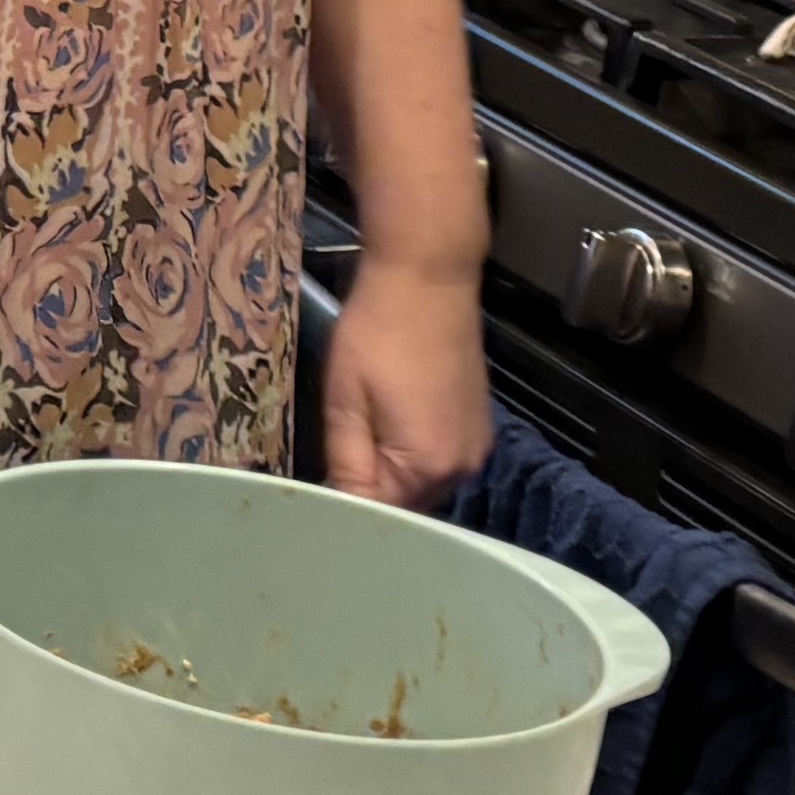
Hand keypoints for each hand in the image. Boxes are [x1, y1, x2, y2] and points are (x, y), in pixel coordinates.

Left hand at [324, 251, 494, 510]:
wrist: (428, 279)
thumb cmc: (377, 333)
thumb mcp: (346, 400)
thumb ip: (346, 463)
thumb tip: (341, 509)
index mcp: (428, 467)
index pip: (380, 515)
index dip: (346, 510)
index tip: (316, 499)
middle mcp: (462, 468)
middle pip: (406, 505)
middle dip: (369, 494)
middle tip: (329, 469)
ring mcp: (476, 448)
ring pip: (423, 484)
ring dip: (391, 474)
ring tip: (358, 442)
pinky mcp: (479, 428)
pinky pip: (440, 460)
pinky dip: (413, 455)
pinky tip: (388, 426)